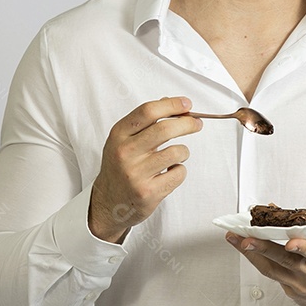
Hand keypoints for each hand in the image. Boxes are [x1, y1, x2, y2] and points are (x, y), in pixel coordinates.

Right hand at [88, 96, 202, 242]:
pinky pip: (178, 173)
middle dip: (187, 124)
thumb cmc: (120, 167)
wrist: (108, 203)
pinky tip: (169, 172)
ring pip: (176, 152)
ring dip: (183, 151)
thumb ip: (145, 121)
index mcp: (119, 134)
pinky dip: (179, 170)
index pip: (148, 111)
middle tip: (197, 124)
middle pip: (165, 129)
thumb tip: (172, 103)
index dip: (172, 105)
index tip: (187, 104)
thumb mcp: (124, 139)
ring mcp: (136, 173)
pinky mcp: (148, 192)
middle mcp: (125, 152)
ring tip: (177, 155)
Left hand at [226, 220, 305, 305]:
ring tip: (234, 239)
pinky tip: (247, 248)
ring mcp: (301, 285)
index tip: (290, 241)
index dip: (302, 247)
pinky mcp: (293, 292)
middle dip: (262, 248)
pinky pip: (273, 275)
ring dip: (251, 254)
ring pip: (272, 269)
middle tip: (244, 237)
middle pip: (284, 261)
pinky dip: (260, 260)